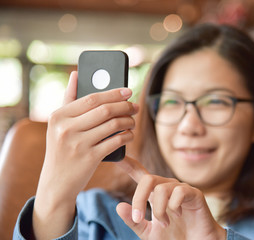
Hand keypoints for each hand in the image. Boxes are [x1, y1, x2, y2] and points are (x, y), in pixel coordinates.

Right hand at [33, 71, 137, 238]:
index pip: (91, 98)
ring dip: (128, 121)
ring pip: (113, 125)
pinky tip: (130, 134)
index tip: (128, 90)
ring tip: (133, 120)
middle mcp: (66, 129)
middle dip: (125, 106)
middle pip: (105, 110)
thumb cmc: (61, 149)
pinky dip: (127, 136)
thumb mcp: (58, 125)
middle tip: (135, 106)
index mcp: (58, 116)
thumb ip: (68, 99)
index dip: (113, 93)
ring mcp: (78, 144)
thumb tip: (76, 73)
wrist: (56, 183)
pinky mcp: (90, 158)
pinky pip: (116, 141)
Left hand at [116, 157, 226, 239]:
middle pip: (147, 178)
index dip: (129, 164)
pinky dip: (174, 206)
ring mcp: (181, 189)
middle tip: (139, 217)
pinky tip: (178, 215)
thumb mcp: (148, 232)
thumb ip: (134, 221)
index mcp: (155, 194)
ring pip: (162, 188)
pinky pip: (179, 192)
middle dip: (138, 198)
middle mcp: (167, 187)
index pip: (140, 174)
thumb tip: (118, 206)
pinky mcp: (194, 194)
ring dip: (159, 210)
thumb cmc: (174, 238)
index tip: (117, 157)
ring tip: (165, 223)